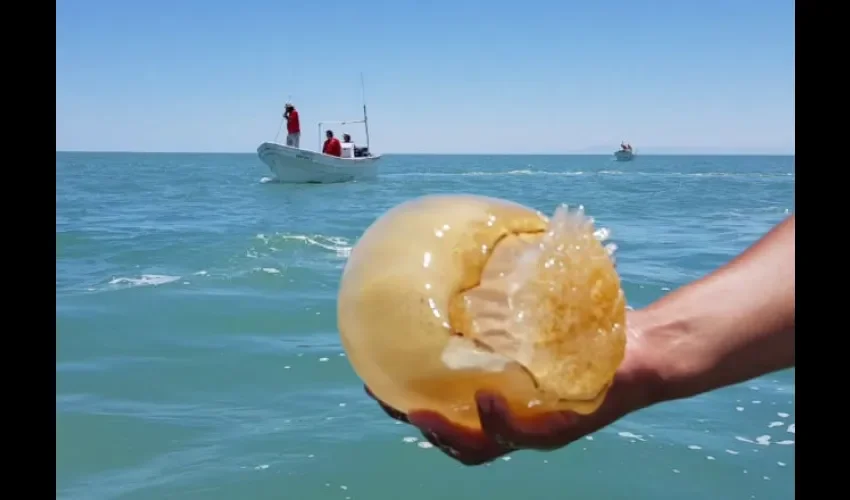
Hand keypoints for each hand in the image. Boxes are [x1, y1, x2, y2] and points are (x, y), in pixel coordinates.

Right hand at [365, 310, 664, 464]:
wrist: (644, 344)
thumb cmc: (590, 326)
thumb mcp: (541, 306)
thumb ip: (507, 293)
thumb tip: (470, 245)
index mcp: (503, 394)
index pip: (446, 407)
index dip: (406, 400)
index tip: (373, 379)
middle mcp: (516, 417)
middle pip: (455, 437)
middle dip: (418, 423)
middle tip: (386, 400)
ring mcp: (539, 426)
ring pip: (482, 446)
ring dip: (448, 434)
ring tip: (422, 414)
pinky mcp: (567, 424)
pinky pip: (528, 432)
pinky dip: (502, 421)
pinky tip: (487, 399)